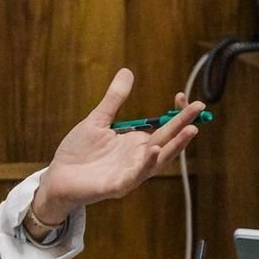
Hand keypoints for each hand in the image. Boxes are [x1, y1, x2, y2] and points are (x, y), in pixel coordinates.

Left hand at [29, 70, 203, 226]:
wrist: (58, 177)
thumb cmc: (78, 152)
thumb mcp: (97, 120)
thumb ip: (114, 99)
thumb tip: (127, 72)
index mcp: (136, 143)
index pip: (164, 128)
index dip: (175, 114)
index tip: (182, 96)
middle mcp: (138, 158)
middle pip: (167, 141)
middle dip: (184, 125)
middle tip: (200, 108)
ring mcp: (130, 173)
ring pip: (159, 160)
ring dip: (175, 146)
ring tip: (190, 130)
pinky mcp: (117, 186)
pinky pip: (136, 176)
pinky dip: (146, 164)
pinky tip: (154, 150)